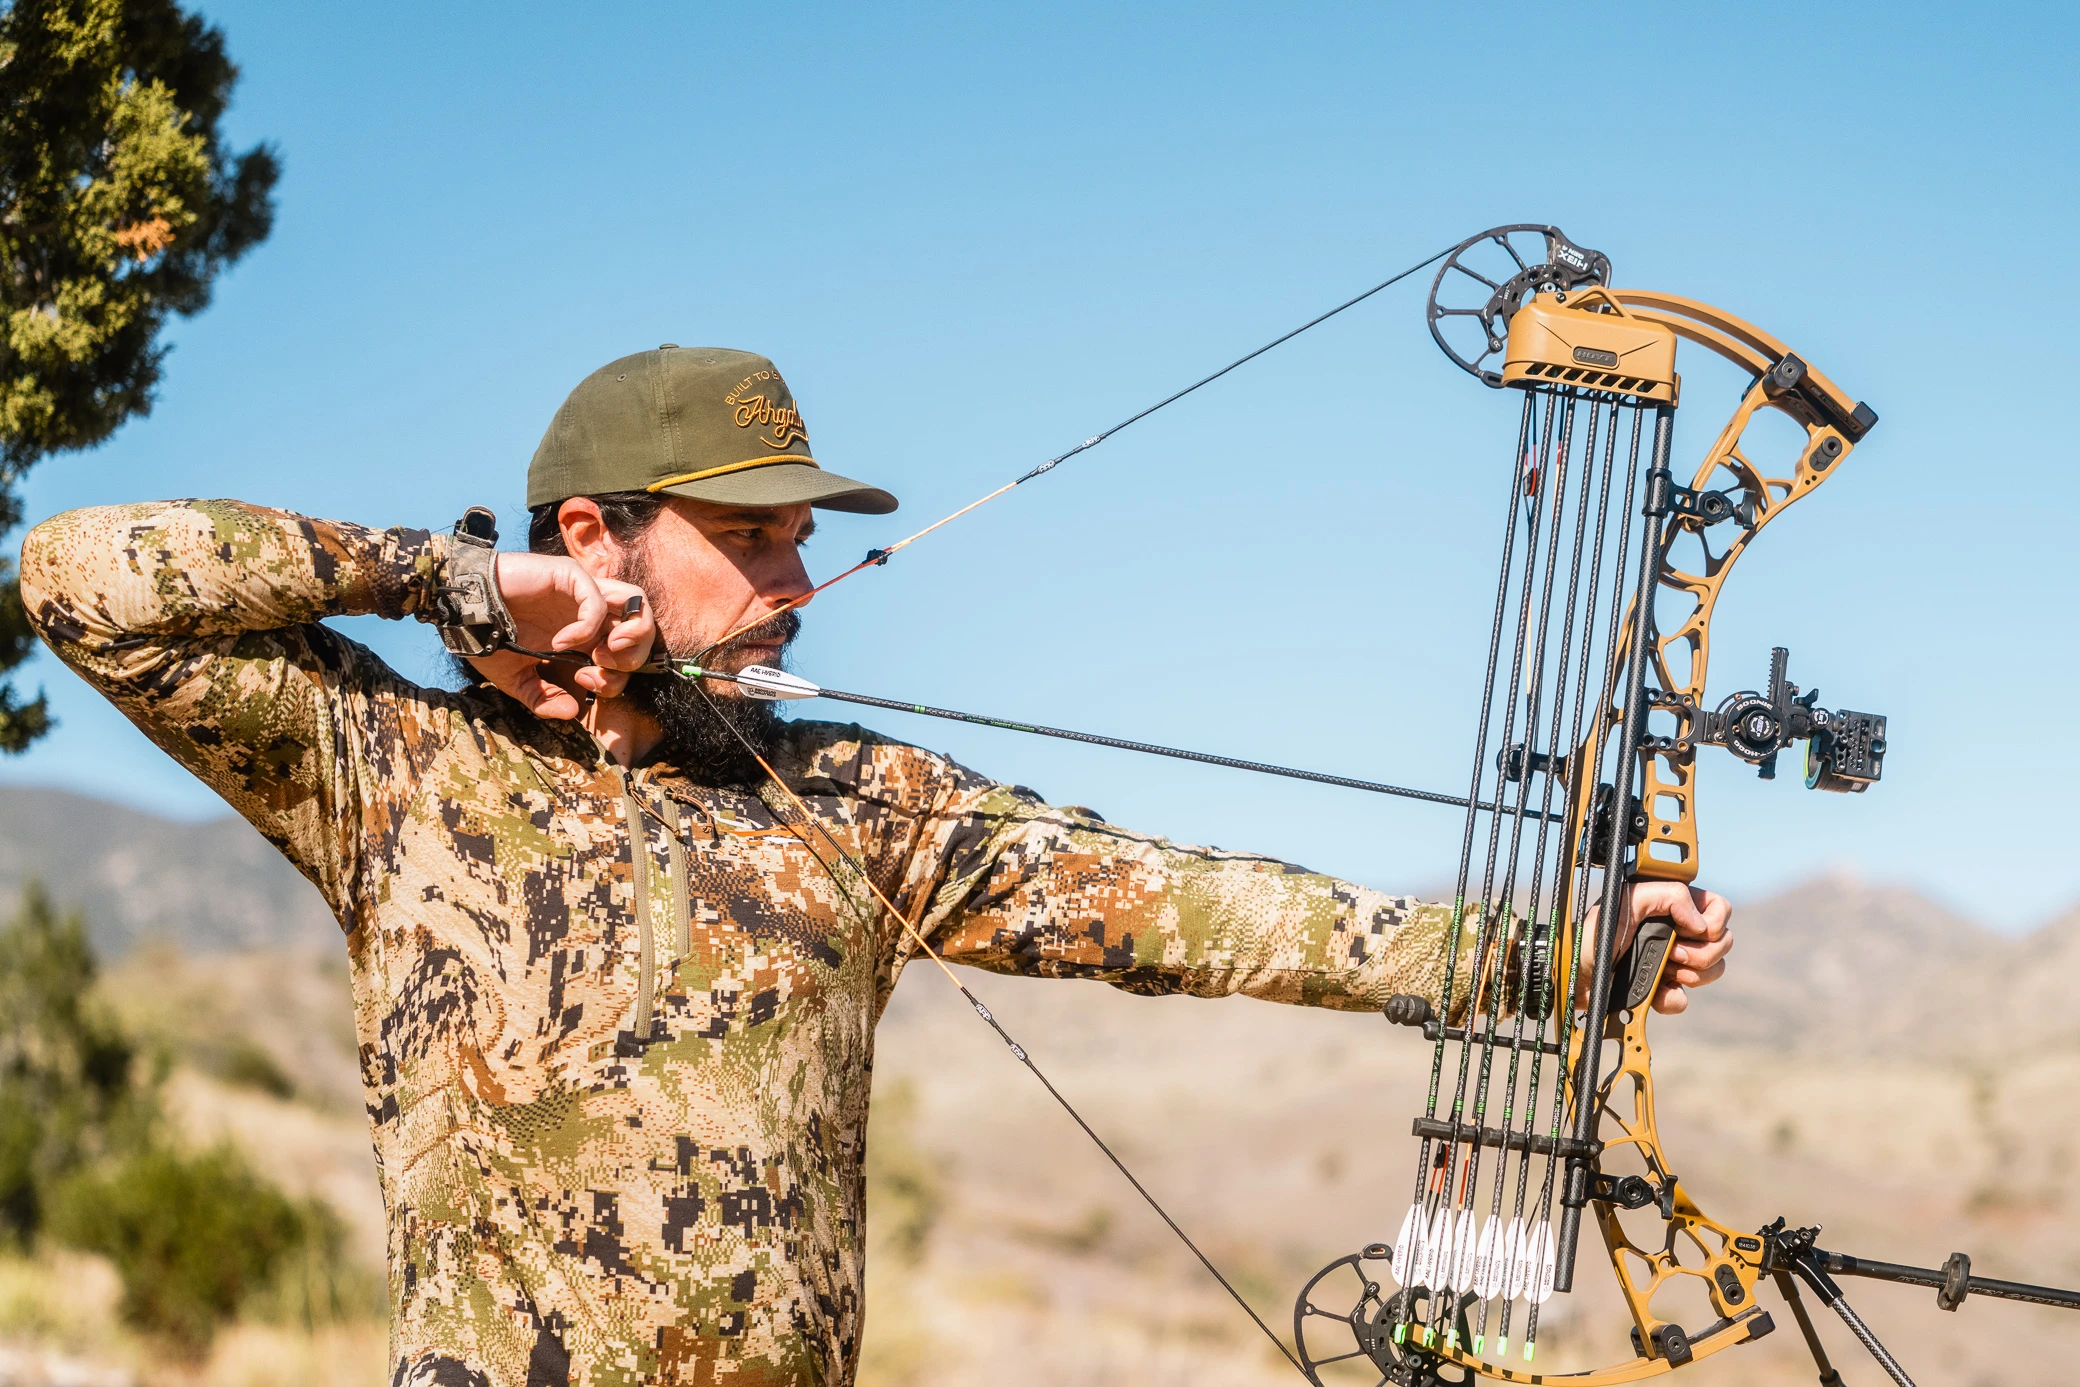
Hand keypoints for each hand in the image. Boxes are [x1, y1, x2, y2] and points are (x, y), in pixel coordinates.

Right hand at [462, 552, 655, 719]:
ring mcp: (583, 591)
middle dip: (633, 657)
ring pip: (636, 603)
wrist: (459, 611)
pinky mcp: (569, 576)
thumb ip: (542, 698)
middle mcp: (591, 613)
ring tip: (603, 652)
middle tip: (598, 669)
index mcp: (586, 636)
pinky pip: (597, 601)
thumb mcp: (516, 678)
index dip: (617, 676)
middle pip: (643, 628)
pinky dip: (586, 627)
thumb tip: (571, 711)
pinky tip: (561, 641)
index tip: (584, 683)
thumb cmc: (487, 637)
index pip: (628, 654)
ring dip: (630, 634)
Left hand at [1603, 881, 1732, 1014]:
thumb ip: (1668, 896)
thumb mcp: (1626, 900)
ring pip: (1713, 971)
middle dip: (1700, 953)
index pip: (1719, 908)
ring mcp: (1673, 961)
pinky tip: (1652, 991)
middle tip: (1671, 953)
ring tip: (1661, 969)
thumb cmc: (1592, 933)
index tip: (1686, 931)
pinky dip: (1668, 998)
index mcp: (1671, 906)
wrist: (1574, 974)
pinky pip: (1684, 999)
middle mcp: (1677, 931)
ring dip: (1689, 974)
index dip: (1713, 922)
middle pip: (1723, 942)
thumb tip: (1701, 924)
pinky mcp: (1662, 988)